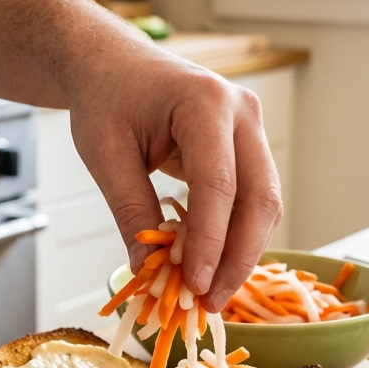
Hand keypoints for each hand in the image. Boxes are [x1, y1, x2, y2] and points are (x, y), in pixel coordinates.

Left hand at [0, 0, 281, 311]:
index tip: (193, 285)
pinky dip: (233, 237)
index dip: (209, 241)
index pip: (217, 184)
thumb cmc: (105, 99)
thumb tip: (151, 274)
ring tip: (207, 295)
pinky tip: (209, 268)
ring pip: (263, 204)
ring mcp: (251, 128)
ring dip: (240, 254)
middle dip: (236, 258)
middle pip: (257, 197)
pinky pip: (251, 199)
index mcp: (204, 102)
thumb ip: (132, 212)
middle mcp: (241, 112)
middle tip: (208, 303)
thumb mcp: (105, 155)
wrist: (113, 64)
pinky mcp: (248, 147)